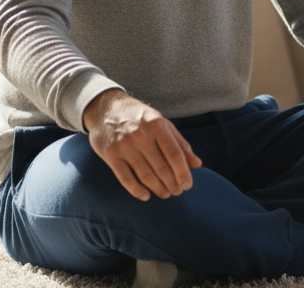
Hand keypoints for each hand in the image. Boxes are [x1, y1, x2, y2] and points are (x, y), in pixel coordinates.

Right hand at [83, 89, 203, 201]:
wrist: (105, 108)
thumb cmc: (139, 117)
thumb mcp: (162, 124)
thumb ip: (180, 144)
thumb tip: (197, 165)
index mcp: (157, 125)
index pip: (174, 154)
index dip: (183, 172)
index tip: (187, 185)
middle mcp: (141, 135)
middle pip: (161, 167)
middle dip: (172, 183)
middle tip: (177, 192)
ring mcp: (124, 145)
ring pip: (145, 175)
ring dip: (158, 188)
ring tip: (165, 194)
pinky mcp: (110, 155)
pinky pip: (126, 178)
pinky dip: (137, 190)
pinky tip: (146, 196)